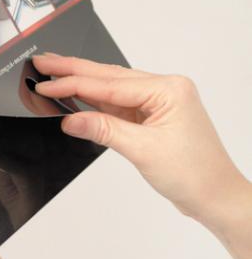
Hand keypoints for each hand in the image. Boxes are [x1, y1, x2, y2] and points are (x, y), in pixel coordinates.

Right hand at [33, 53, 251, 258]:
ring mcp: (156, 101)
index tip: (46, 83)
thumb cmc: (195, 174)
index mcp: (168, 89)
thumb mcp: (143, 150)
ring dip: (81, 82)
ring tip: (54, 71)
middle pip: (108, 77)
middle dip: (73, 70)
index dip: (73, 83)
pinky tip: (75, 93)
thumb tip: (70, 120)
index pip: (109, 85)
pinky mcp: (149, 114)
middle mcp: (163, 88)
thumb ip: (104, 130)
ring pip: (110, 88)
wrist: (215, 197)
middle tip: (43, 62)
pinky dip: (94, 100)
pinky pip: (116, 103)